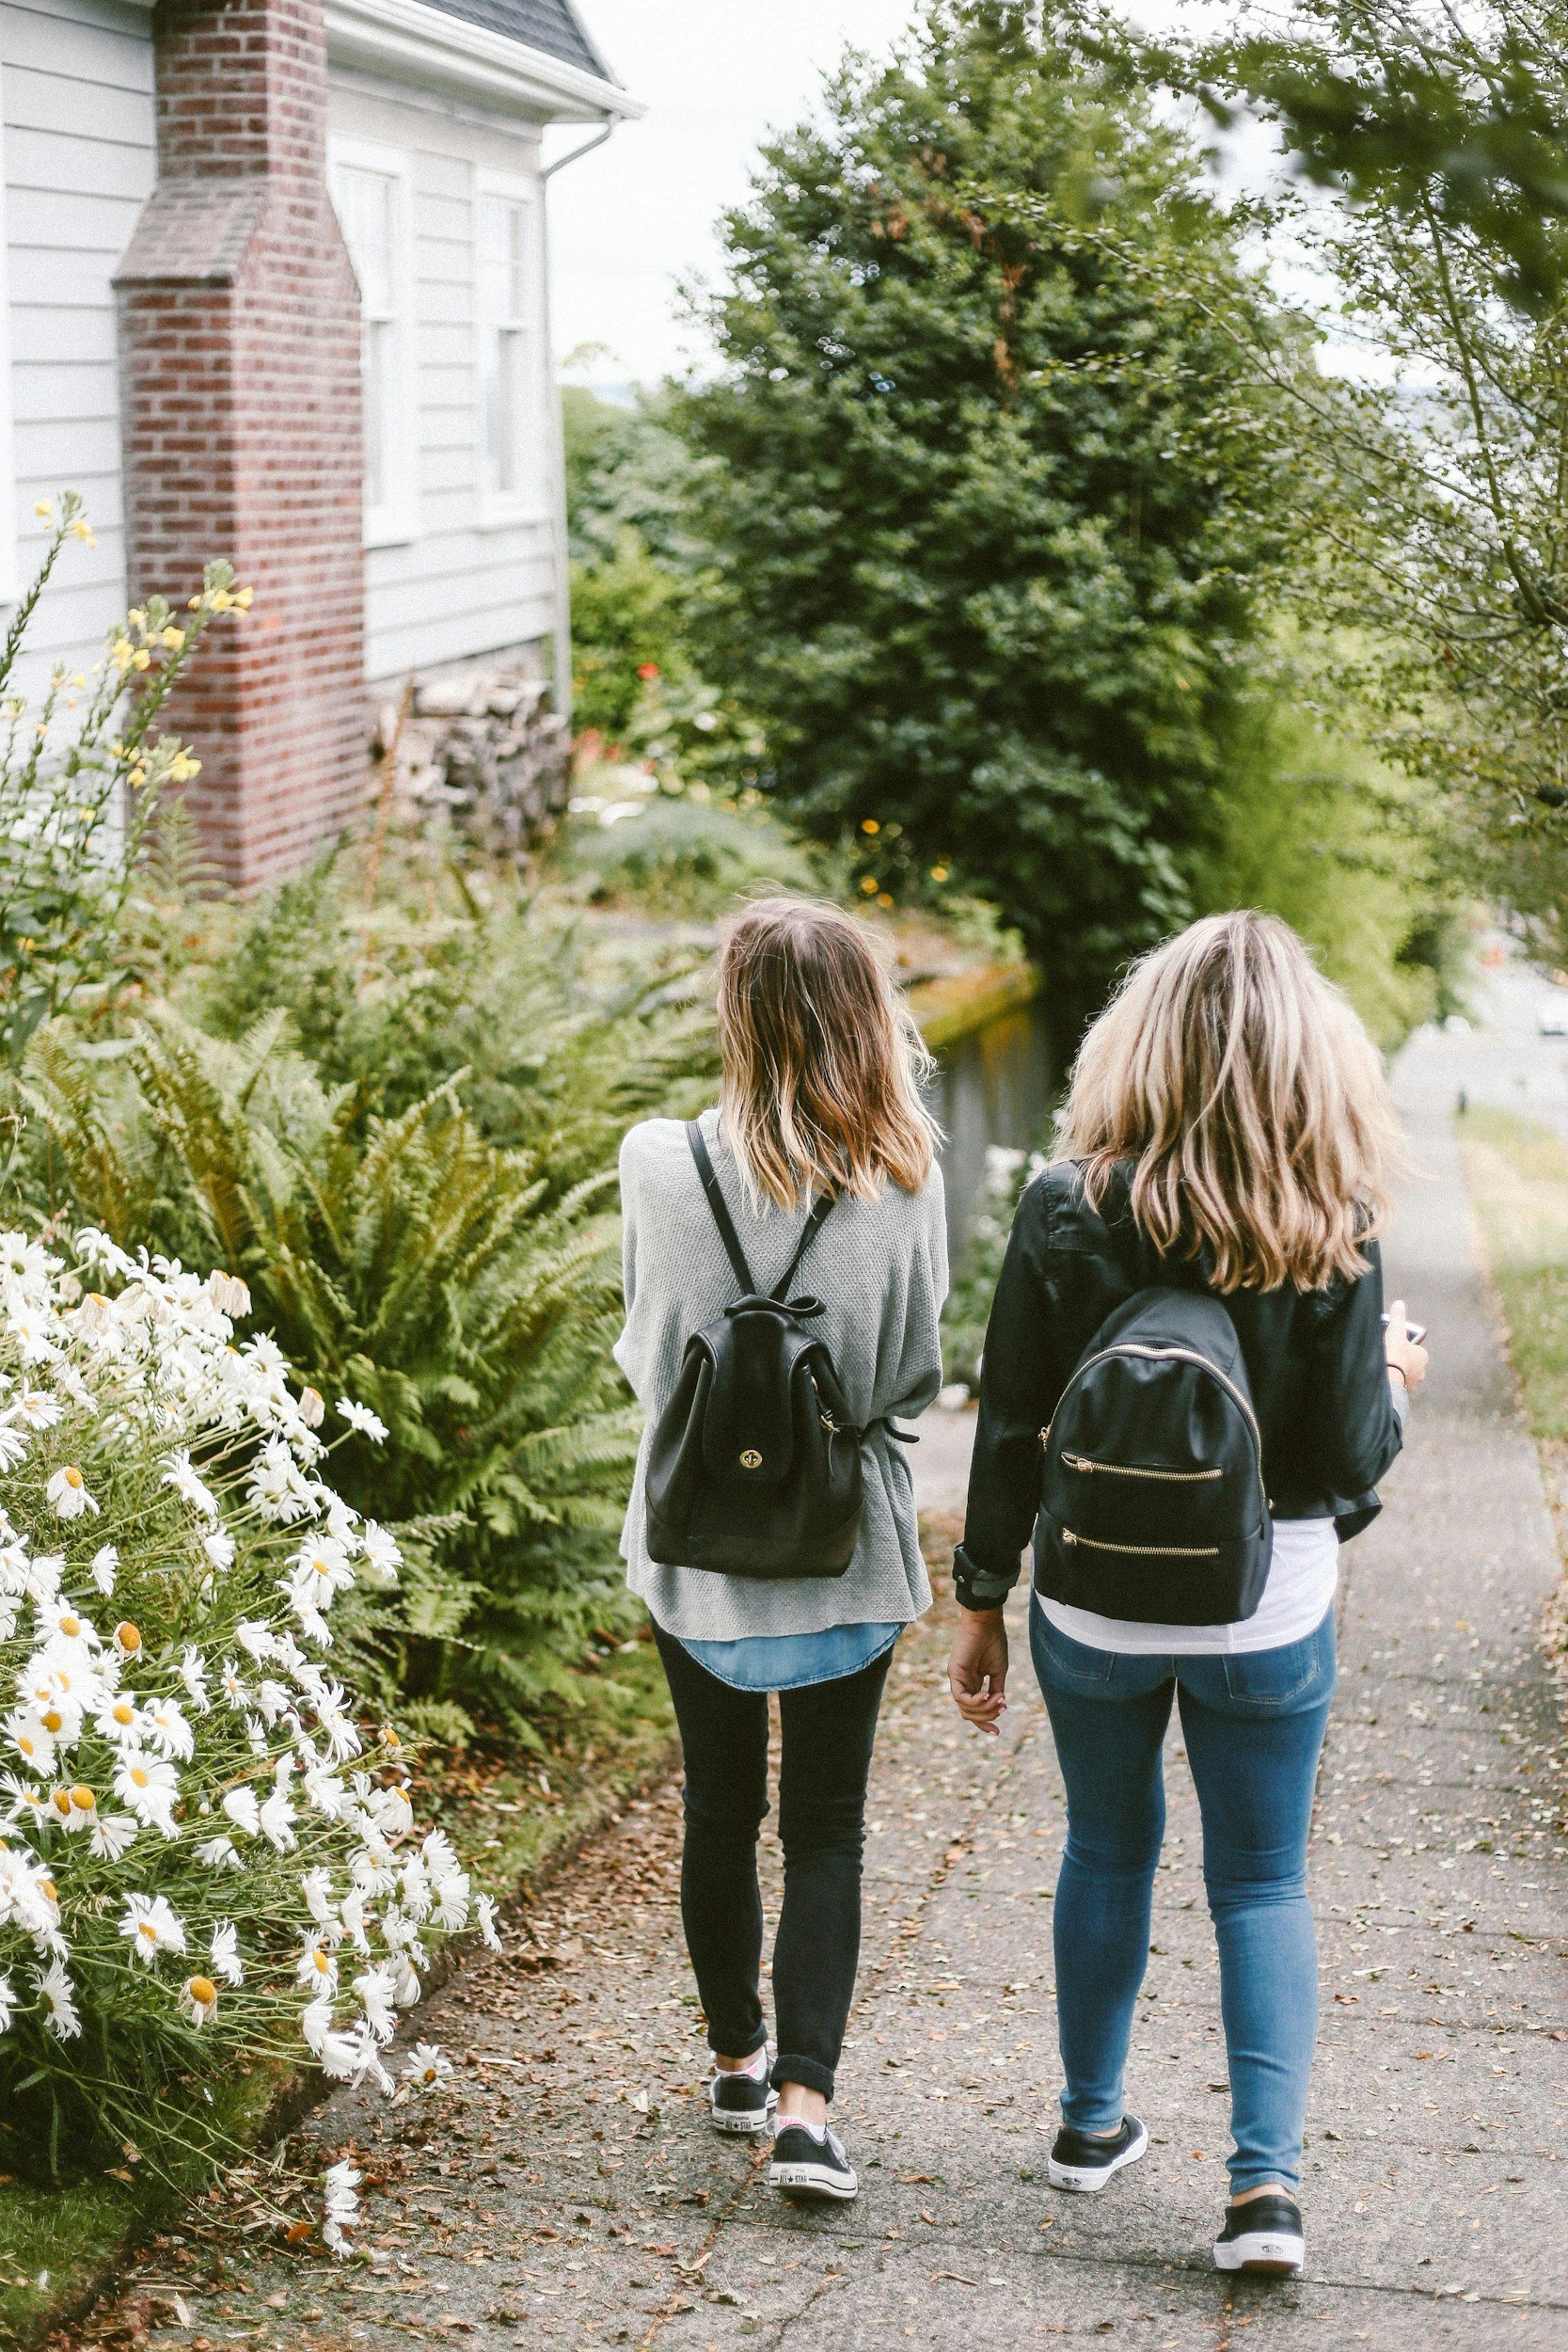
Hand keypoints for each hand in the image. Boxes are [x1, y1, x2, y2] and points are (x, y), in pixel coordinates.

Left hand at [947, 1608, 1008, 1735]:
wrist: (987, 1623)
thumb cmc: (994, 1643)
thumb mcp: (998, 1671)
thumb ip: (996, 1690)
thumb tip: (999, 1706)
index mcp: (973, 1683)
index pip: (974, 1710)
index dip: (984, 1723)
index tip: (997, 1732)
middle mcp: (963, 1683)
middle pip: (969, 1713)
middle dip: (986, 1717)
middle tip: (1002, 1709)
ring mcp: (957, 1679)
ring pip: (965, 1708)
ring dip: (984, 1709)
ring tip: (998, 1701)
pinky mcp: (954, 1673)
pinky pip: (961, 1696)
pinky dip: (975, 1701)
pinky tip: (987, 1695)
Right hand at [1385, 1299, 1428, 1395]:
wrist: (1388, 1378)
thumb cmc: (1394, 1353)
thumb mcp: (1396, 1330)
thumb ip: (1398, 1317)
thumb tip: (1399, 1304)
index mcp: (1423, 1356)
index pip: (1415, 1350)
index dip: (1404, 1347)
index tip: (1393, 1346)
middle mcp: (1422, 1371)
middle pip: (1411, 1363)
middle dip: (1402, 1361)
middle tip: (1388, 1356)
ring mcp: (1413, 1383)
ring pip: (1405, 1375)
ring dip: (1397, 1372)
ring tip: (1384, 1369)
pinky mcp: (1404, 1393)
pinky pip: (1399, 1385)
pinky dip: (1393, 1382)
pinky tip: (1384, 1379)